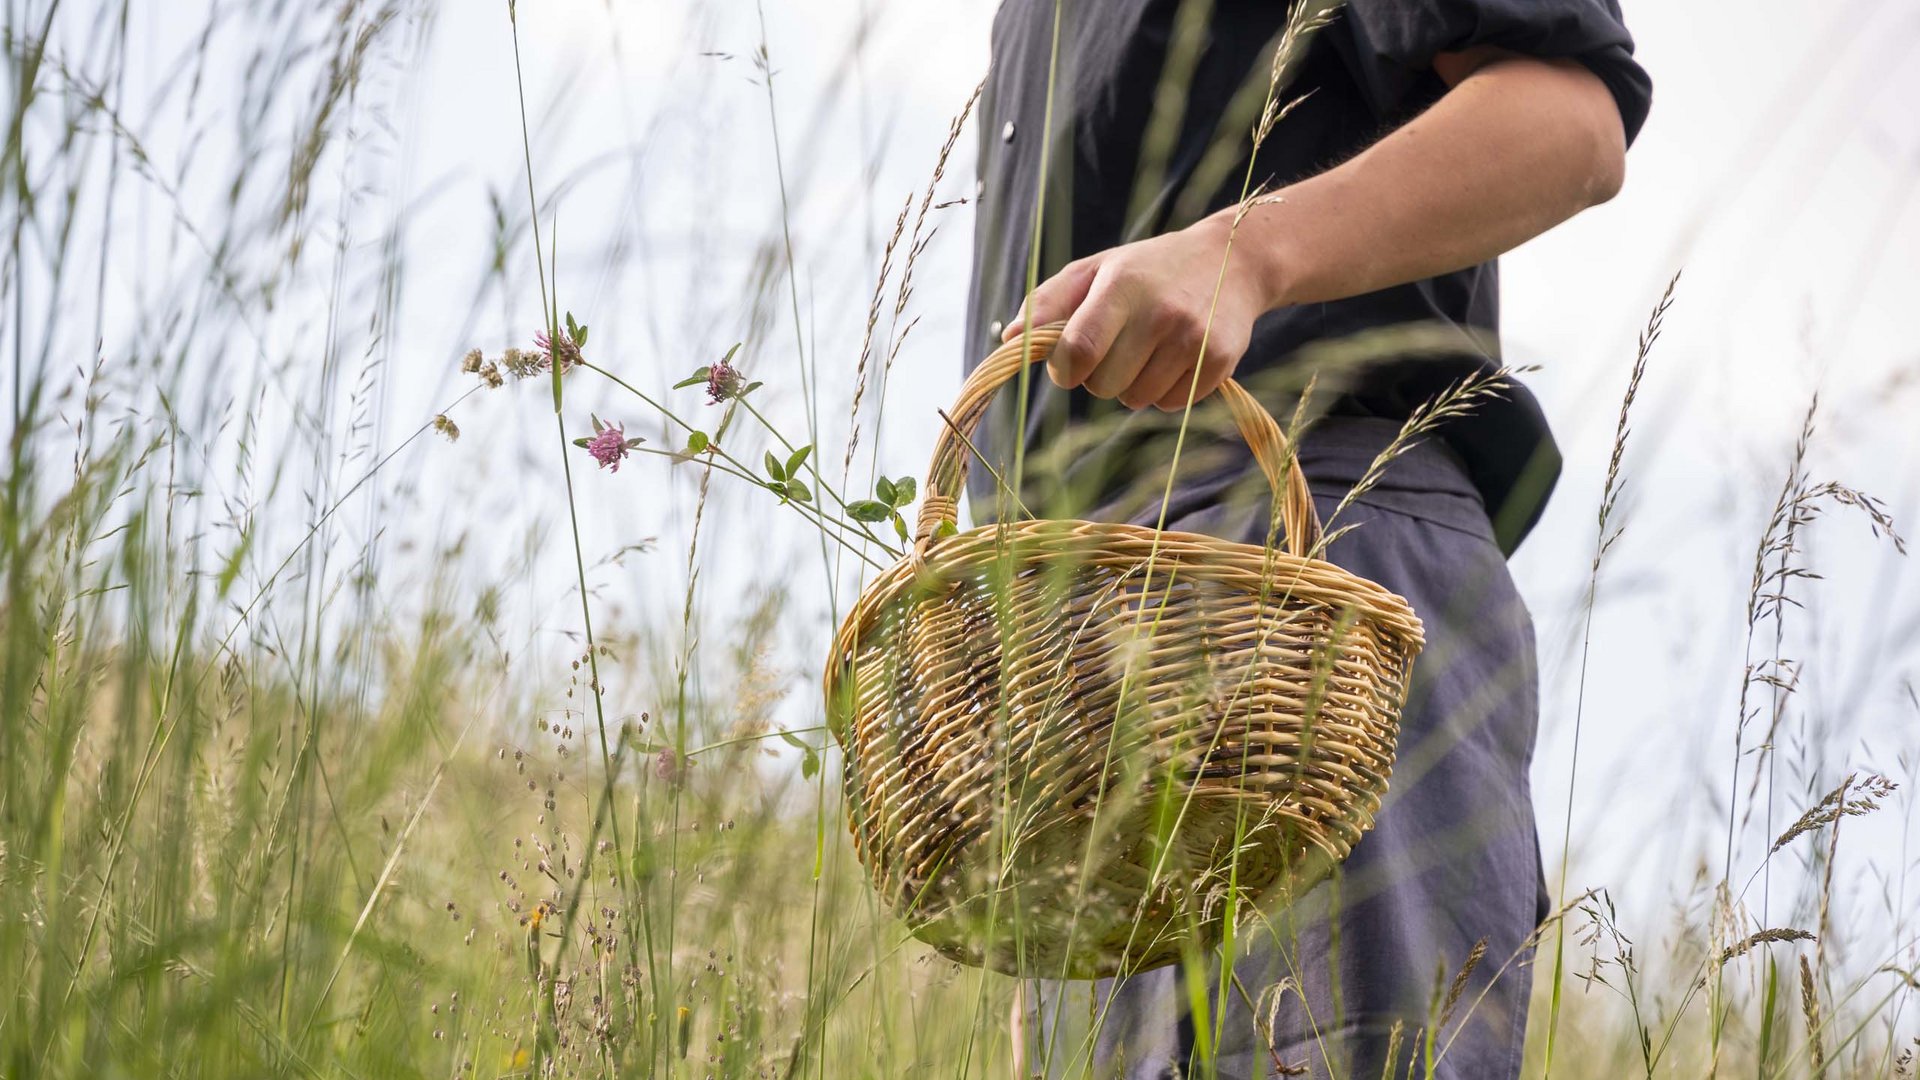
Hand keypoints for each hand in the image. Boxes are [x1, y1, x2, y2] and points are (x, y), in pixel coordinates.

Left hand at [1000, 213, 1280, 411]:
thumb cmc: (1150, 269)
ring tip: (1149, 349)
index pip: (1078, 351)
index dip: (1064, 370)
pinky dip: (1165, 391)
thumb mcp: (1097, 269)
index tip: (1069, 365)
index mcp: (1122, 286)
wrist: (1235, 260)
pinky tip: (1176, 358)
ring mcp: (1193, 338)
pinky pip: (1170, 405)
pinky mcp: (1219, 361)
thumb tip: (1008, 342)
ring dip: (1132, 386)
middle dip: (1099, 376)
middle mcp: (1160, 312)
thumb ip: (1048, 303)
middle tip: (1117, 347)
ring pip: (1136, 400)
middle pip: (1103, 386)